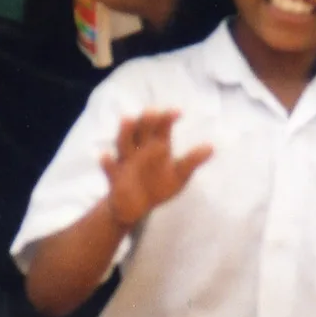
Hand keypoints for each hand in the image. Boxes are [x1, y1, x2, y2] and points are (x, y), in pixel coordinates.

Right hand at [102, 110, 210, 228]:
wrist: (135, 205)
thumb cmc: (159, 184)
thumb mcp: (179, 174)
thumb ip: (192, 160)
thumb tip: (212, 147)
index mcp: (156, 145)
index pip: (161, 127)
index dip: (167, 118)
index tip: (177, 112)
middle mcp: (139, 149)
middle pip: (141, 131)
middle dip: (146, 121)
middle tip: (152, 111)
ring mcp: (126, 162)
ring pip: (124, 143)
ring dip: (125, 132)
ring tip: (128, 119)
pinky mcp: (116, 178)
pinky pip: (110, 169)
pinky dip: (106, 162)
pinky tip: (103, 155)